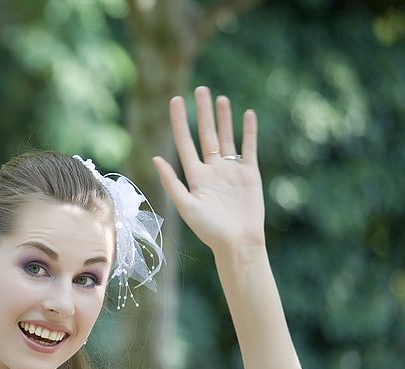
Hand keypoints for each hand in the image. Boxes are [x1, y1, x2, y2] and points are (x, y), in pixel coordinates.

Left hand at [152, 86, 265, 256]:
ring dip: (224, 118)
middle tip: (199, 89)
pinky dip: (249, 131)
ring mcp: (231, 170)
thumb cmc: (209, 230)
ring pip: (226, 138)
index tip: (175, 100)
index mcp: (195, 176)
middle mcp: (212, 170)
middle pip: (206, 134)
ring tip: (219, 98)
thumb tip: (155, 158)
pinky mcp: (250, 174)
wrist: (237, 242)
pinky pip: (249, 148)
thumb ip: (172, 182)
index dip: (180, 122)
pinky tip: (247, 114)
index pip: (185, 142)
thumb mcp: (186, 206)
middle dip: (202, 113)